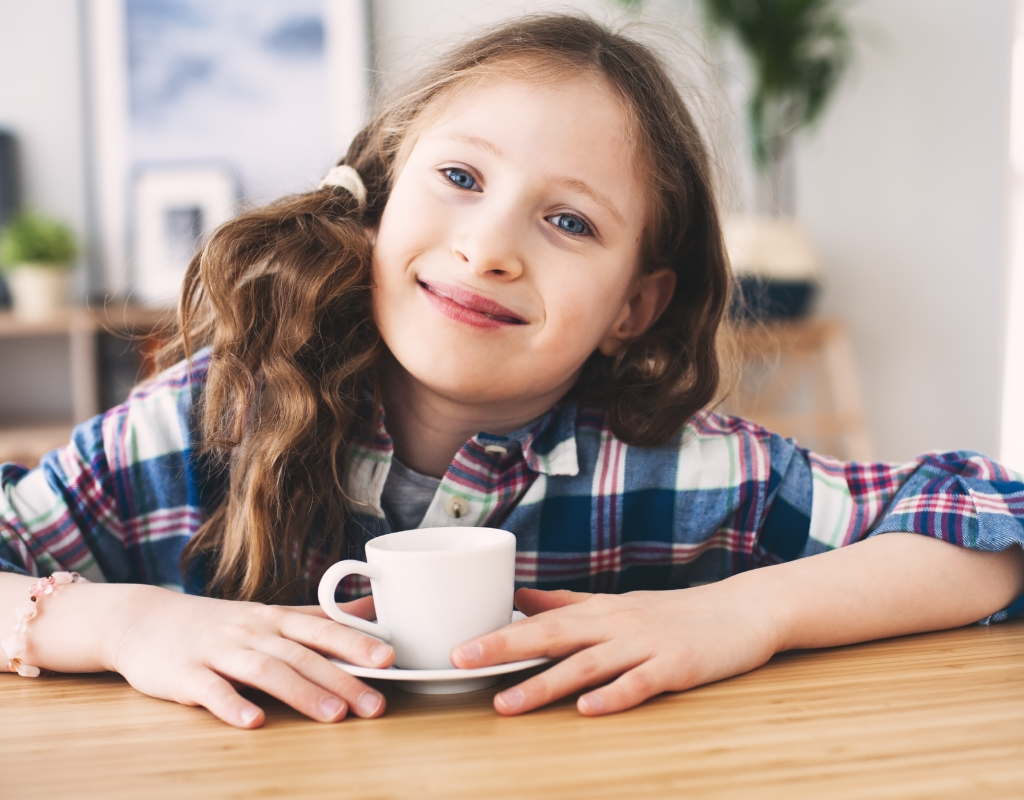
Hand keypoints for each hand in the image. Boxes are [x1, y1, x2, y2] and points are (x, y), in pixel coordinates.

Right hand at [107, 586, 393, 727]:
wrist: (144, 620)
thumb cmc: (218, 623)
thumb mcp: (269, 615)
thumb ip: (318, 617)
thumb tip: (373, 610)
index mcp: (275, 619)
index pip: (323, 629)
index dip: (356, 643)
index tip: (390, 659)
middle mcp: (252, 632)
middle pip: (302, 654)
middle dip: (342, 680)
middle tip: (375, 705)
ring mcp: (219, 651)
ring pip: (266, 670)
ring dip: (301, 693)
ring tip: (333, 715)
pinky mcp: (185, 675)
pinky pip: (211, 691)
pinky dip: (233, 706)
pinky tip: (254, 722)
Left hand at [450, 582, 778, 715]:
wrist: (742, 611)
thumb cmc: (674, 612)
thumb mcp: (617, 604)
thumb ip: (568, 603)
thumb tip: (520, 598)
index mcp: (599, 610)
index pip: (540, 621)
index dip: (497, 634)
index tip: (456, 647)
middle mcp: (616, 623)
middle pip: (553, 635)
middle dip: (505, 648)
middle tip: (462, 660)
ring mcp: (646, 644)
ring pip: (587, 663)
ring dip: (545, 683)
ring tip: (508, 702)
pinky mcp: (677, 666)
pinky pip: (641, 683)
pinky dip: (614, 695)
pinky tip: (588, 709)